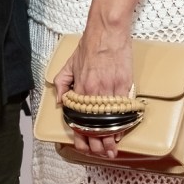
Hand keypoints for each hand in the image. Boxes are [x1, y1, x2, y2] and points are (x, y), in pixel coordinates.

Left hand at [53, 30, 132, 160]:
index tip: (84, 145)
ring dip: (110, 139)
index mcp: (79, 88)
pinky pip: (122, 111)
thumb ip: (62, 82)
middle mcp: (94, 92)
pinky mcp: (124, 86)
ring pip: (109, 122)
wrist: (107, 31)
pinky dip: (121, 124)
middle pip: (94, 126)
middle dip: (96, 143)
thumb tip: (59, 101)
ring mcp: (110, 90)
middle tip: (99, 152)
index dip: (81, 137)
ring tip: (110, 149)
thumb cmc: (90, 45)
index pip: (78, 120)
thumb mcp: (69, 63)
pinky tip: (120, 133)